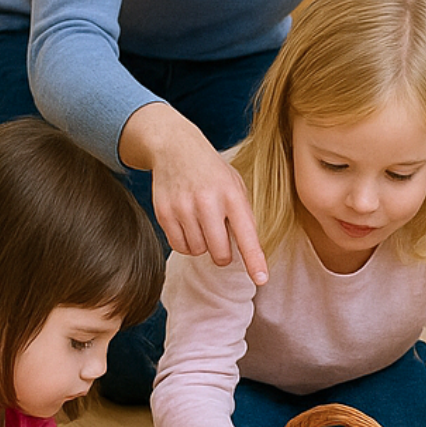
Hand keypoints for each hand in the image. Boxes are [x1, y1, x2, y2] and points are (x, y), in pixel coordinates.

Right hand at [120, 104, 266, 284]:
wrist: (174, 147)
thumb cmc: (211, 172)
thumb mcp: (235, 186)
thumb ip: (242, 216)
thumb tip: (246, 252)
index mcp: (232, 195)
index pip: (246, 234)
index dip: (254, 260)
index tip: (261, 279)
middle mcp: (207, 202)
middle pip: (219, 252)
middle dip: (223, 253)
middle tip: (220, 238)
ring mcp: (183, 207)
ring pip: (198, 251)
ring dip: (203, 245)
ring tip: (201, 222)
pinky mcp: (164, 213)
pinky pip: (179, 247)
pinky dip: (186, 243)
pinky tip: (188, 224)